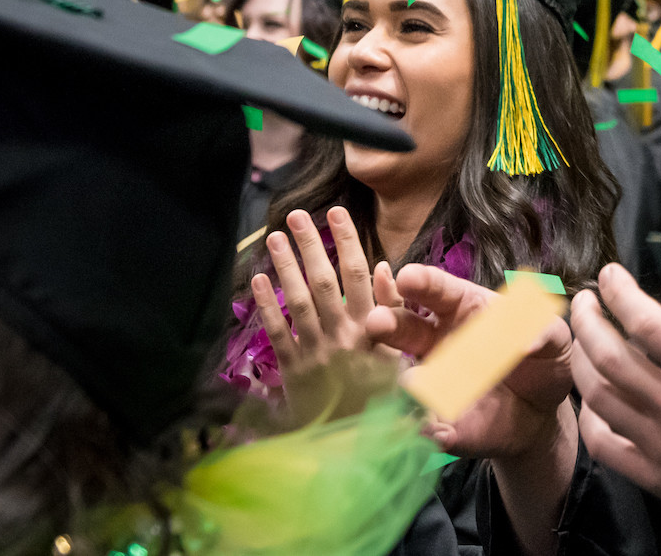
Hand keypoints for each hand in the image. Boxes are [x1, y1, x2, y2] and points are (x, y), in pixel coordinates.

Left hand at [251, 207, 400, 415]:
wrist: (356, 446)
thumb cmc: (385, 397)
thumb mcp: (403, 354)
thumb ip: (395, 311)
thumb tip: (384, 268)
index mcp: (373, 330)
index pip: (358, 276)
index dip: (345, 242)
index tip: (335, 214)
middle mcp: (342, 336)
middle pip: (322, 282)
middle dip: (309, 245)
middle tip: (295, 215)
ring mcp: (314, 352)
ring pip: (297, 301)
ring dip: (284, 266)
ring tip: (274, 237)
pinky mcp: (293, 370)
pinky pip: (276, 332)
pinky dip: (266, 305)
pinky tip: (258, 280)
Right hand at [365, 265, 577, 459]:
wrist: (543, 412)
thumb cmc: (543, 360)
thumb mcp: (554, 338)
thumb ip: (543, 332)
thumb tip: (527, 341)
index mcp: (464, 309)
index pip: (438, 290)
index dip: (422, 282)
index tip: (406, 277)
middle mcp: (437, 342)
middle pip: (405, 328)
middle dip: (388, 322)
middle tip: (375, 322)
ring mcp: (432, 383)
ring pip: (406, 379)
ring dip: (404, 381)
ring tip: (410, 385)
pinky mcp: (438, 423)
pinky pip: (426, 428)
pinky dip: (428, 431)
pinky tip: (437, 433)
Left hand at [571, 238, 660, 555]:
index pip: (646, 322)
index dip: (620, 292)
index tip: (609, 275)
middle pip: (609, 357)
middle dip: (587, 322)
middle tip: (583, 303)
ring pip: (600, 398)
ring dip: (583, 363)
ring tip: (584, 341)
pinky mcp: (656, 475)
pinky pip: (603, 444)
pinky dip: (589, 417)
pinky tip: (593, 398)